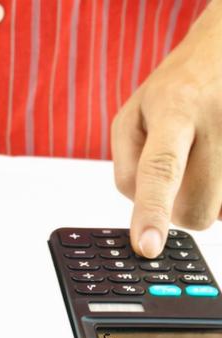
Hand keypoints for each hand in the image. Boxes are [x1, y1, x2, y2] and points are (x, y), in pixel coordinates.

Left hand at [111, 1, 221, 257]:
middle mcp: (218, 125)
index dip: (153, 210)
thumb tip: (142, 208)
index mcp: (175, 111)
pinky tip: (212, 165)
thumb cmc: (171, 90)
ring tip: (197, 160)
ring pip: (218, 213)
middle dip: (177, 212)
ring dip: (199, 201)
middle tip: (173, 179)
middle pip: (197, 210)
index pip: (162, 168)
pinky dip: (217, 196)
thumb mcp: (130, 117)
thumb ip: (126, 165)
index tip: (148, 247)